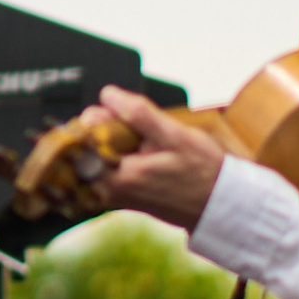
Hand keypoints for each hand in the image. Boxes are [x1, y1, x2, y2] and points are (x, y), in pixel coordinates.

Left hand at [90, 86, 224, 229]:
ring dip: (115, 140)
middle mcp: (106, 191)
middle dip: (107, 129)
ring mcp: (111, 195)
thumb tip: (108, 94)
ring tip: (145, 144)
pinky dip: (119, 152)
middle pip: (86, 145)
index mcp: (114, 178)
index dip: (98, 118)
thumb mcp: (173, 135)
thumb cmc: (201, 171)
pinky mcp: (118, 195)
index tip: (119, 116)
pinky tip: (144, 153)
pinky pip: (105, 164)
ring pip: (96, 153)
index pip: (80, 138)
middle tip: (139, 132)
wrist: (217, 203)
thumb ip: (138, 114)